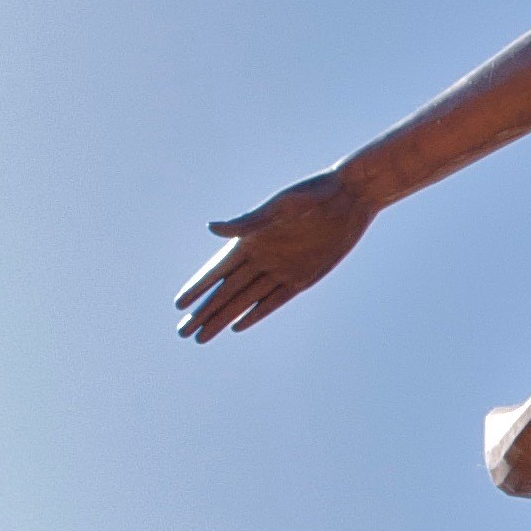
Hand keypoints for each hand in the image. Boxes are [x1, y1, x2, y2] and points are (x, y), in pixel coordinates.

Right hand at [175, 171, 377, 340]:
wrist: (352, 195)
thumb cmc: (315, 193)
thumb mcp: (282, 206)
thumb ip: (249, 222)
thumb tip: (211, 228)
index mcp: (252, 239)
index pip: (217, 270)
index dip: (198, 287)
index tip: (178, 304)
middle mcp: (263, 257)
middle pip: (227, 292)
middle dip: (204, 313)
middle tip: (181, 332)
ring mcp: (283, 269)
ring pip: (246, 301)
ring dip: (223, 318)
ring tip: (200, 337)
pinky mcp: (304, 277)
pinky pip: (274, 301)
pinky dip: (256, 314)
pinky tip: (237, 326)